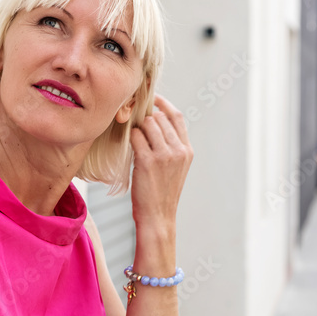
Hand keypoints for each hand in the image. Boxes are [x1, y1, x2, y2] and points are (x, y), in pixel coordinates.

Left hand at [129, 93, 193, 230]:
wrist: (158, 217)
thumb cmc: (161, 192)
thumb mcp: (175, 168)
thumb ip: (171, 146)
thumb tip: (154, 123)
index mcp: (187, 150)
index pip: (177, 116)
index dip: (163, 104)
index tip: (153, 99)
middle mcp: (178, 150)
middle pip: (159, 118)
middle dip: (145, 118)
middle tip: (134, 123)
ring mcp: (164, 155)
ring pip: (147, 124)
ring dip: (137, 129)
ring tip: (133, 140)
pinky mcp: (148, 161)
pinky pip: (135, 137)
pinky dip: (130, 138)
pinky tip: (129, 146)